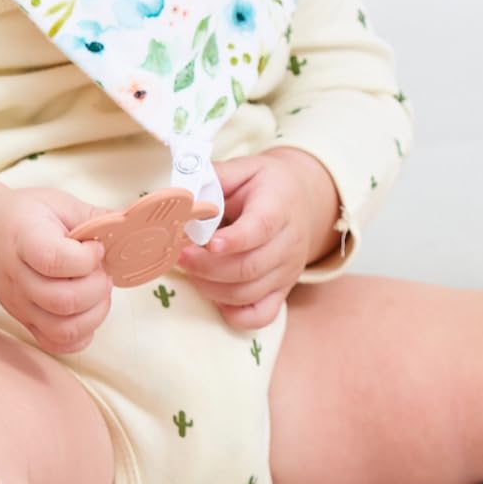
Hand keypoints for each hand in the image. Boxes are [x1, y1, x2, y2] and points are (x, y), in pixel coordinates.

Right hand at [0, 186, 113, 354]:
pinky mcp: (27, 323)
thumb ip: (92, 216)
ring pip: (63, 329)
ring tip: (98, 290)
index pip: (53, 261)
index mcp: (23, 239)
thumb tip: (129, 223)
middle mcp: (17, 278)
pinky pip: (57, 344)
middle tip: (102, 270)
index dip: (86, 258)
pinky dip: (82, 333)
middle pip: (63, 301)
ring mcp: (20, 306)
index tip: (96, 247)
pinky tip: (87, 309)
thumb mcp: (57, 202)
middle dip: (97, 287)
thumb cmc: (25, 217)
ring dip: (94, 313)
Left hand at [177, 148, 340, 330]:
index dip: (235, 239)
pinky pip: (259, 316)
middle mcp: (289, 243)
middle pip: (250, 266)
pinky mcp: (283, 291)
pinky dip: (232, 313)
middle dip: (208, 266)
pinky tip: (213, 292)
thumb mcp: (245, 167)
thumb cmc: (266, 184)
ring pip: (248, 293)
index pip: (262, 228)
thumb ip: (215, 178)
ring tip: (189, 269)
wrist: (302, 200)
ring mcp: (288, 271)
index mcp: (280, 206)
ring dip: (211, 287)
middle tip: (180, 255)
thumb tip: (185, 193)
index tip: (210, 243)